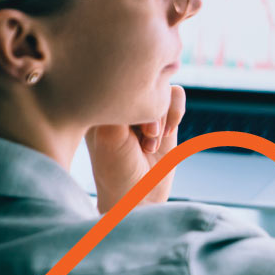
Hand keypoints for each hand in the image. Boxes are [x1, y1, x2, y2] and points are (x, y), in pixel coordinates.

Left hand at [86, 85, 185, 212]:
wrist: (138, 196)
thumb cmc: (116, 171)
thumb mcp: (109, 137)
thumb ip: (123, 105)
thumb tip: (144, 78)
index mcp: (97, 101)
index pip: (117, 78)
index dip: (129, 101)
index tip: (125, 130)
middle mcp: (119, 100)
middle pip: (142, 79)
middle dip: (148, 110)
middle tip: (144, 137)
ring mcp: (143, 106)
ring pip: (162, 85)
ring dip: (162, 114)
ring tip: (152, 140)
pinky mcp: (165, 114)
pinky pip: (177, 95)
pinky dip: (176, 113)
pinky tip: (166, 135)